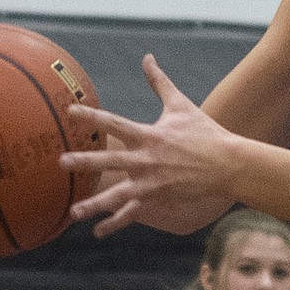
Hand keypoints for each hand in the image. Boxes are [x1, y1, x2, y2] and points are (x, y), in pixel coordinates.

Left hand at [59, 56, 236, 237]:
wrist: (228, 164)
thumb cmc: (205, 133)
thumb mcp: (181, 104)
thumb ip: (159, 82)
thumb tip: (147, 57)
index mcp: (149, 135)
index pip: (114, 123)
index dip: (91, 117)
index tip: (69, 112)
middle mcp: (146, 159)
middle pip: (110, 160)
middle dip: (85, 162)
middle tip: (61, 163)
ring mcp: (151, 182)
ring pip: (117, 195)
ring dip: (94, 205)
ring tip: (74, 212)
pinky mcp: (158, 198)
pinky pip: (132, 213)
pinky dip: (115, 223)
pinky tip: (97, 232)